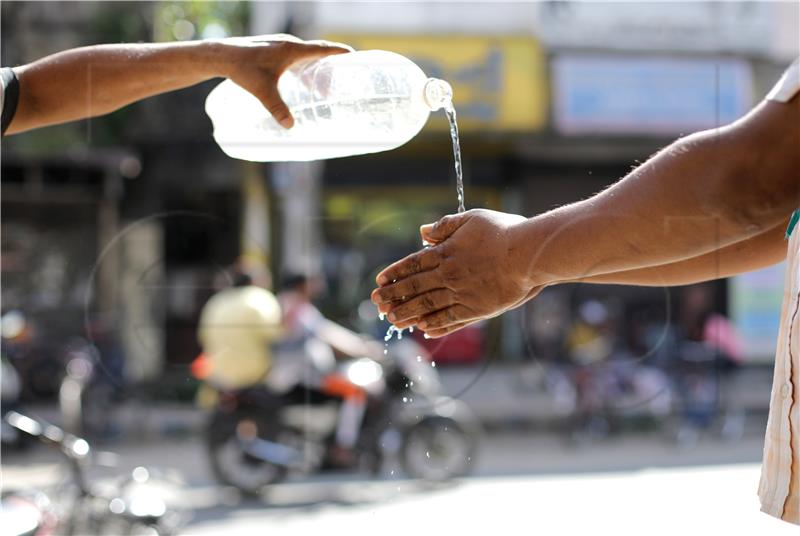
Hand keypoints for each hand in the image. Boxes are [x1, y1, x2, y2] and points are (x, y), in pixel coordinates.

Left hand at [215, 34, 351, 127]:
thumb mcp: (262, 90)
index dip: (339, 53)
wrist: (222, 55)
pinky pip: (295, 60)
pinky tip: (302, 84)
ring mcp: (280, 47)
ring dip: (316, 72)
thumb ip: (276, 108)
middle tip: (340, 85)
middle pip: (317, 55)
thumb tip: (290, 126)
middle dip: (330, 69)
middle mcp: (288, 45)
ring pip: (305, 58)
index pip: (322, 49)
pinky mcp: (272, 51)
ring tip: (323, 91)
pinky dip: (303, 71)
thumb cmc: (242, 68)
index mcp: (292, 49)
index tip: (354, 57)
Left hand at [371, 209, 541, 337]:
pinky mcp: (476, 309)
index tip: (379, 281)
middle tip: (376, 303)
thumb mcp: (471, 219)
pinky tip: (424, 330)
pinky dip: (435, 325)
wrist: (529, 255)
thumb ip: (445, 226)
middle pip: (414, 287)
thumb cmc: (504, 232)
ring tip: (392, 320)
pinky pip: (450, 320)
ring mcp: (461, 294)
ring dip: (407, 313)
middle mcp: (448, 276)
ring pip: (427, 306)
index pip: (412, 264)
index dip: (394, 273)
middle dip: (393, 296)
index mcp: (445, 253)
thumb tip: (422, 232)